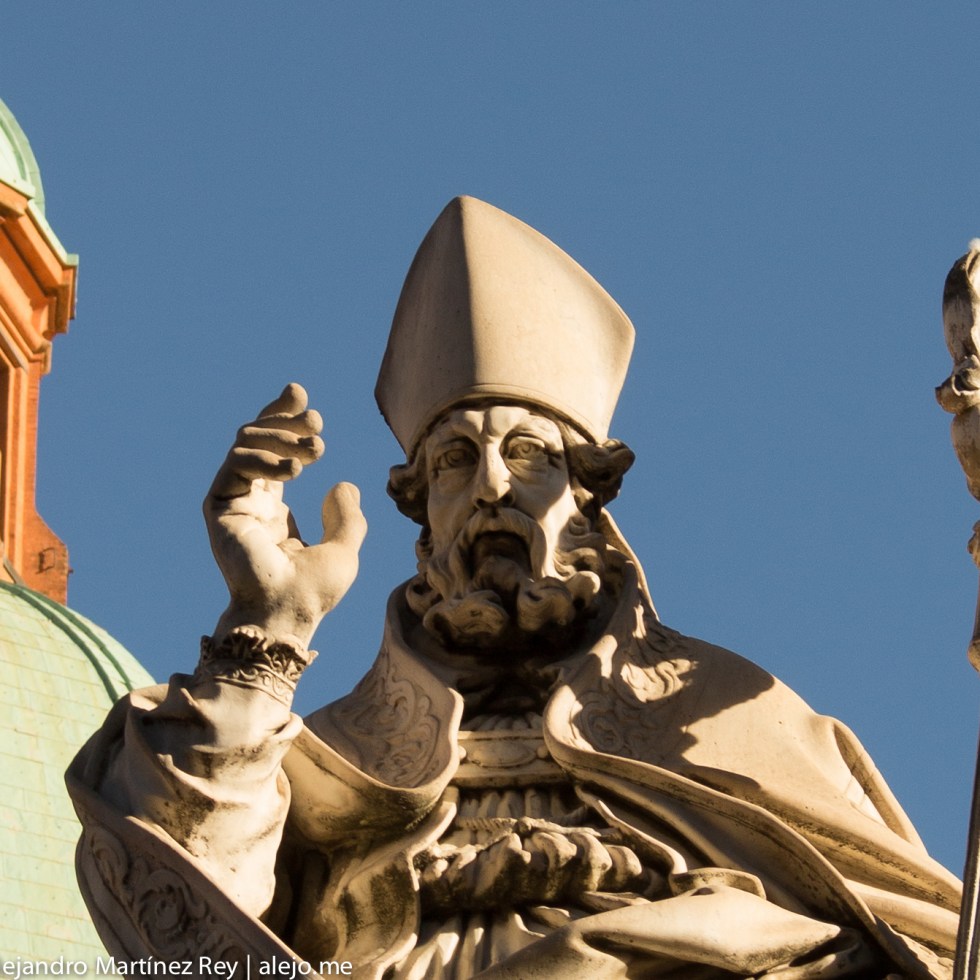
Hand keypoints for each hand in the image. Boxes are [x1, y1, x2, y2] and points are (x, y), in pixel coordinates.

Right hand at [204, 383, 366, 648]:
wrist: (286, 613)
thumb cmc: (313, 591)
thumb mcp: (344, 548)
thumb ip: (347, 517)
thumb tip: (343, 483)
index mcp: (272, 508)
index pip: (272, 451)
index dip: (283, 420)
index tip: (302, 398)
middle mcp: (248, 499)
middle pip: (254, 437)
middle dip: (285, 420)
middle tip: (317, 421)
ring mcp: (231, 501)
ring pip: (245, 443)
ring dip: (282, 436)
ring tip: (317, 449)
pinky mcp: (219, 507)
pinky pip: (236, 463)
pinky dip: (265, 456)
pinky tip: (295, 467)